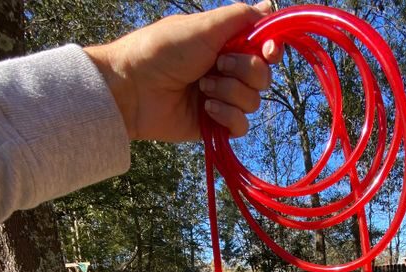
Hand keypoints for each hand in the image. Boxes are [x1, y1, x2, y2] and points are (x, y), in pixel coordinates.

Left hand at [85, 1, 281, 141]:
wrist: (133, 88)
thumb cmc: (163, 50)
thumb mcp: (204, 26)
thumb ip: (240, 17)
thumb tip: (268, 6)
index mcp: (225, 44)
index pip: (264, 48)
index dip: (271, 50)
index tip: (268, 51)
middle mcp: (226, 71)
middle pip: (263, 76)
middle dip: (245, 70)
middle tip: (218, 64)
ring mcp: (221, 98)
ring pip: (253, 101)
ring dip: (230, 92)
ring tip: (202, 88)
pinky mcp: (215, 124)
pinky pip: (241, 126)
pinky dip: (228, 116)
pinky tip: (207, 108)